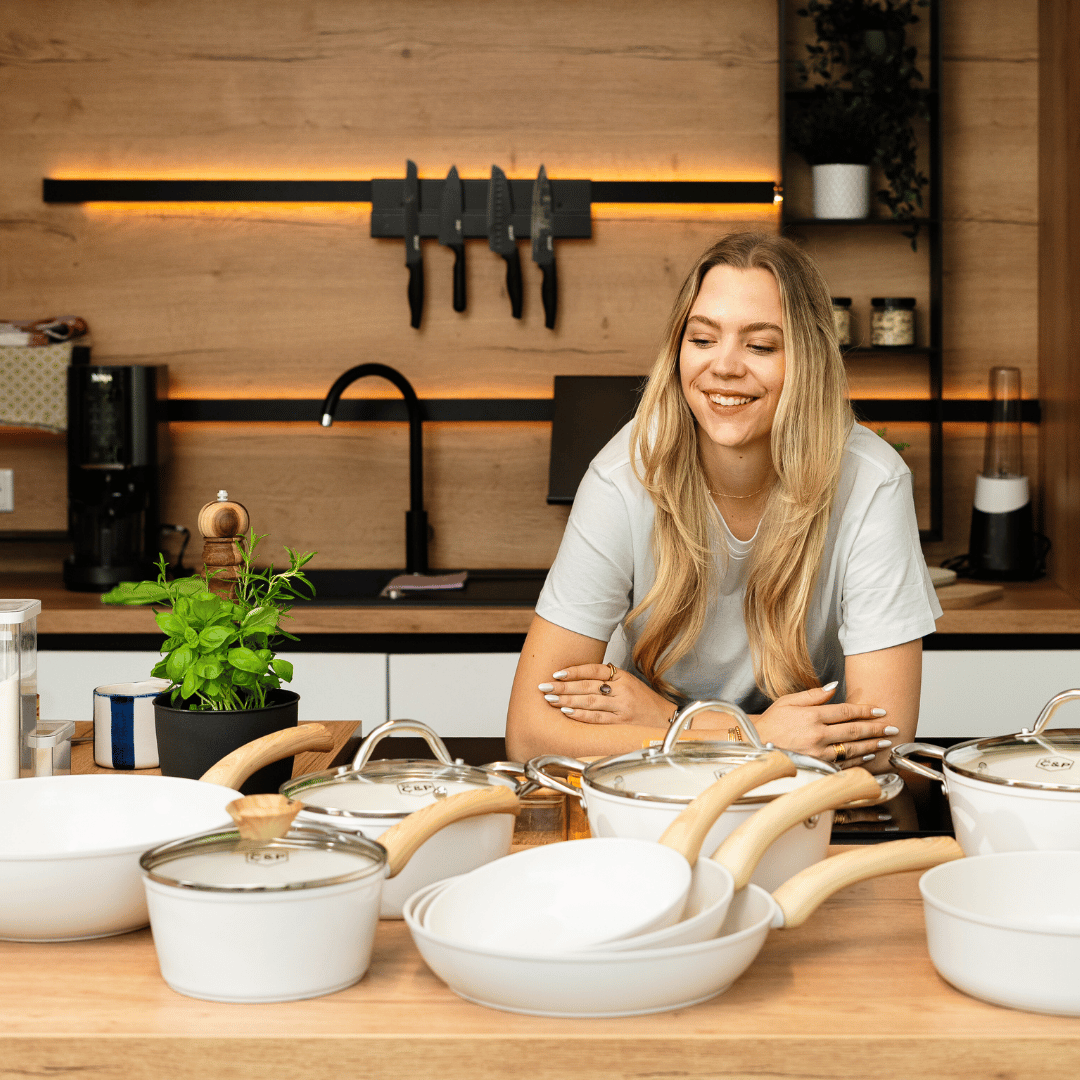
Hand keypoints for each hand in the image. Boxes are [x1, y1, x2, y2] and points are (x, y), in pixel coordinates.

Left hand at [537, 664, 674, 726]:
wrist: (667, 720)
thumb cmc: (645, 702)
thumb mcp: (629, 683)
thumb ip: (608, 680)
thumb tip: (578, 678)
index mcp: (623, 677)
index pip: (594, 670)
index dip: (574, 671)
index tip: (557, 674)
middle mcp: (622, 690)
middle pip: (588, 686)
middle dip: (563, 687)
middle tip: (545, 687)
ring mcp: (622, 707)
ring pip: (590, 702)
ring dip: (567, 701)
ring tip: (551, 700)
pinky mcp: (621, 723)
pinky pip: (597, 718)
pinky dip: (580, 715)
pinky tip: (567, 713)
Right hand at [754, 682, 899, 768]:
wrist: (754, 745)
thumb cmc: (771, 723)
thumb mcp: (788, 701)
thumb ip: (813, 695)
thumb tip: (834, 686)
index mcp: (811, 717)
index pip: (845, 712)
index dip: (865, 711)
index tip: (879, 711)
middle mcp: (817, 735)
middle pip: (853, 731)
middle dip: (875, 728)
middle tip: (891, 727)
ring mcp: (818, 753)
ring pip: (851, 749)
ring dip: (871, 745)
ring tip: (884, 742)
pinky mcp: (816, 766)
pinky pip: (842, 763)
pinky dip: (857, 759)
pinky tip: (867, 755)